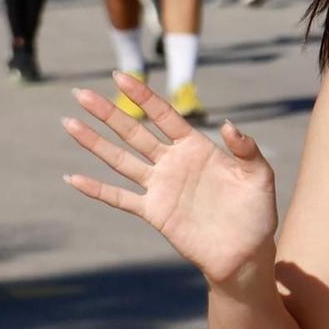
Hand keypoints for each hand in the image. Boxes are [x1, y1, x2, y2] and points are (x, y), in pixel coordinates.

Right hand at [62, 74, 279, 286]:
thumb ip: (246, 149)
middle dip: (108, 113)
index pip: (164, 115)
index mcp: (196, 147)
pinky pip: (120, 198)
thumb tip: (228, 126)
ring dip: (94, 143)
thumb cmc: (256, 213)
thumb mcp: (259, 176)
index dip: (142, 96)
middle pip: (134, 132)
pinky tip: (73, 178)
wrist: (246, 253)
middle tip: (80, 93)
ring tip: (69, 123)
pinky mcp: (154, 212)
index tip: (119, 76)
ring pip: (120, 159)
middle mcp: (173, 163)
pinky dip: (96, 189)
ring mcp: (160, 187)